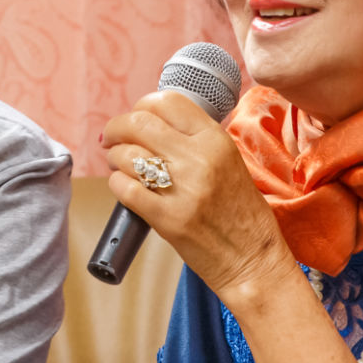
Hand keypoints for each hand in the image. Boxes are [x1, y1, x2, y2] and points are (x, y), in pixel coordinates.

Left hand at [100, 90, 297, 301]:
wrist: (252, 260)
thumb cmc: (242, 215)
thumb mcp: (230, 163)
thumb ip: (196, 141)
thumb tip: (153, 125)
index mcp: (216, 140)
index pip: (167, 101)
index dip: (142, 105)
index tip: (135, 116)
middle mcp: (198, 158)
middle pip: (139, 122)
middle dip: (117, 127)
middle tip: (111, 137)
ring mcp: (181, 188)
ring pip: (127, 154)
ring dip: (114, 156)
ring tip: (117, 164)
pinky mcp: (166, 218)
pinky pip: (124, 188)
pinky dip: (116, 183)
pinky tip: (122, 186)